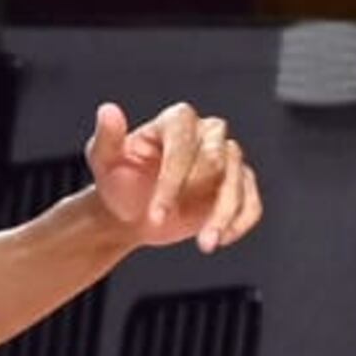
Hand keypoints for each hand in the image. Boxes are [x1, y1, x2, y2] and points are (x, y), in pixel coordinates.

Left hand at [86, 102, 262, 255]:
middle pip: (216, 160)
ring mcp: (227, 159)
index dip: (171, 182)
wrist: (131, 213)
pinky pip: (251, 202)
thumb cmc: (118, 182)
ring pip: (238, 182)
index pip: (183, 146)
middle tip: (164, 224)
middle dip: (193, 196)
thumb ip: (107, 138)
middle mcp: (208, 133)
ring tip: (205, 244)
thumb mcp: (104, 161)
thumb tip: (108, 111)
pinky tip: (219, 240)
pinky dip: (240, 223)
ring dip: (223, 216)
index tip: (154, 214)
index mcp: (177, 121)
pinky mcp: (239, 185)